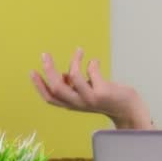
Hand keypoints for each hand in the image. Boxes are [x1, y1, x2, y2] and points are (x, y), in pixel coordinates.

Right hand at [30, 48, 152, 128]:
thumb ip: (74, 87)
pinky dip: (92, 63)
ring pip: (73, 77)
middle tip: (45, 54)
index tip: (32, 71)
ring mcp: (91, 98)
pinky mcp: (102, 92)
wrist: (128, 110)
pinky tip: (95, 62)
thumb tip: (62, 74)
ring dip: (73, 60)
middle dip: (48, 69)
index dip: (39, 85)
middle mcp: (79, 104)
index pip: (50, 98)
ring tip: (79, 50)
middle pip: (57, 88)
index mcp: (72, 104)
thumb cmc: (107, 98)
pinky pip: (92, 70)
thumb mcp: (86, 94)